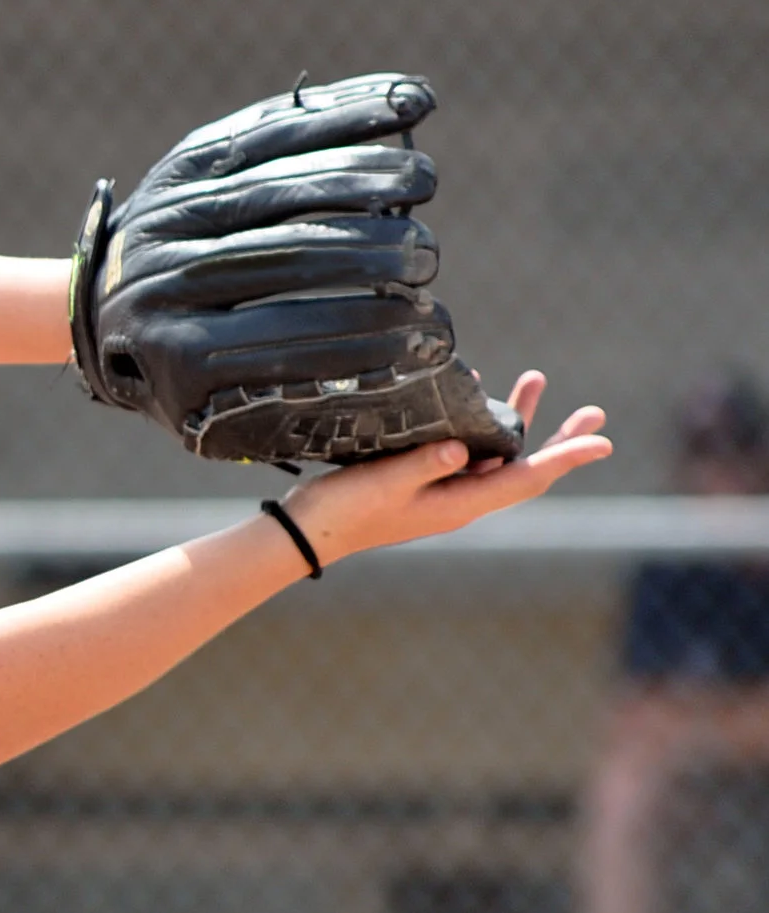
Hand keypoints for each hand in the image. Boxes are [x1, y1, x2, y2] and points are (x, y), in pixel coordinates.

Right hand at [280, 370, 609, 565]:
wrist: (309, 531)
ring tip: (533, 380)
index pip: (527, 478)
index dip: (567, 457)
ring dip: (520, 420)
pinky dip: (482, 423)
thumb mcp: (385, 483)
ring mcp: (443, 491)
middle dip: (559, 438)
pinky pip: (467, 450)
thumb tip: (465, 448)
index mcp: (460, 505)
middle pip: (524, 467)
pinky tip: (476, 395)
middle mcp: (461, 500)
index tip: (602, 442)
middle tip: (594, 413)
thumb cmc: (346, 510)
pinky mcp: (423, 481)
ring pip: (496, 454)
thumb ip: (425, 464)